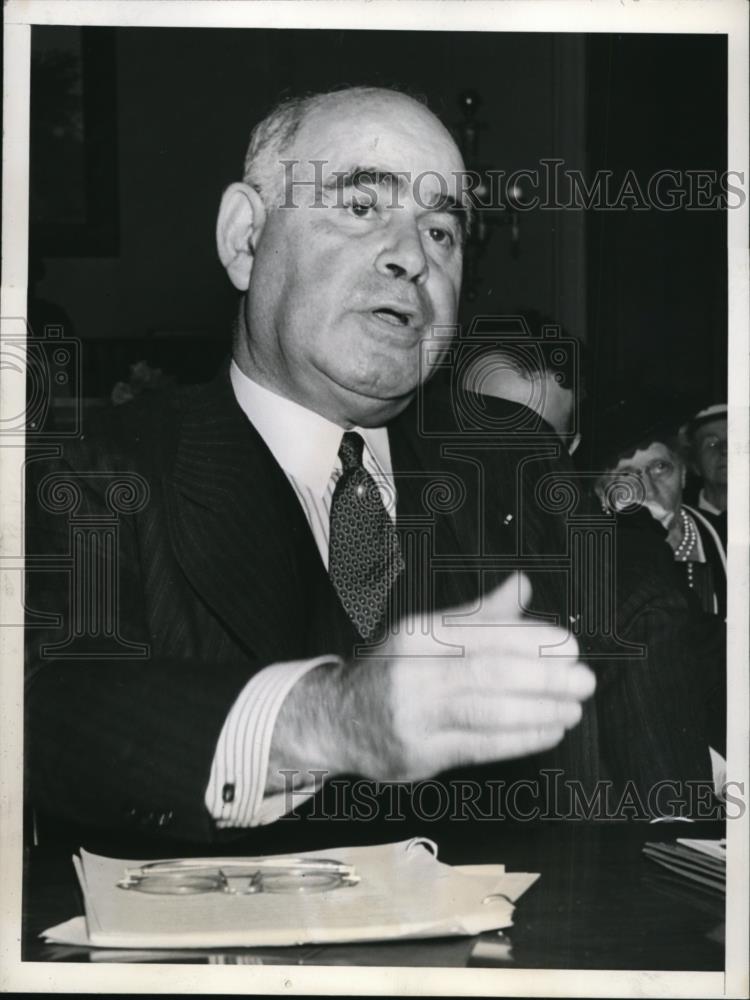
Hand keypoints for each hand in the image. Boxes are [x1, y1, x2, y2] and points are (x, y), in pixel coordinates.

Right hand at [267, 573, 594, 787]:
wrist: (335, 720)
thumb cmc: (393, 671)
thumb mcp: (426, 633)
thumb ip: (478, 615)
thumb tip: (522, 586)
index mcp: (418, 634)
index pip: (483, 632)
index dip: (532, 639)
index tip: (569, 646)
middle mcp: (412, 671)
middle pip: (489, 671)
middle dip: (545, 676)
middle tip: (583, 680)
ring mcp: (412, 715)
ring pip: (488, 711)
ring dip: (540, 711)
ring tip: (573, 708)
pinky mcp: (417, 754)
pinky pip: (480, 746)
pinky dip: (521, 739)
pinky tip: (548, 731)